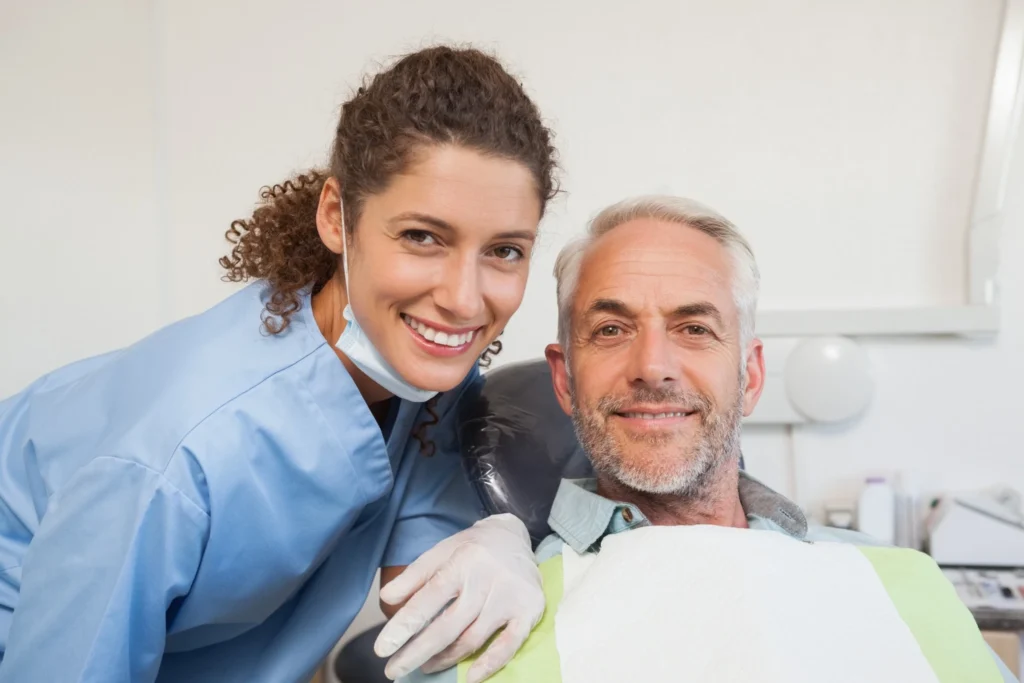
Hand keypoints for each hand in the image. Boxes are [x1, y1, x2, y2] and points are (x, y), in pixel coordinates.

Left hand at [374, 514, 543, 681]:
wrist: (515, 535)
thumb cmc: (472, 547)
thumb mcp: (441, 551)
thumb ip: (414, 575)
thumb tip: (386, 598)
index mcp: (462, 562)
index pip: (428, 598)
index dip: (404, 626)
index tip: (382, 648)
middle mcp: (487, 579)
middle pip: (448, 625)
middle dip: (417, 652)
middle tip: (394, 670)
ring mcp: (509, 597)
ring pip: (473, 638)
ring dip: (446, 659)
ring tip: (424, 667)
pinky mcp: (529, 610)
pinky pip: (510, 644)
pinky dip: (490, 663)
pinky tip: (470, 677)